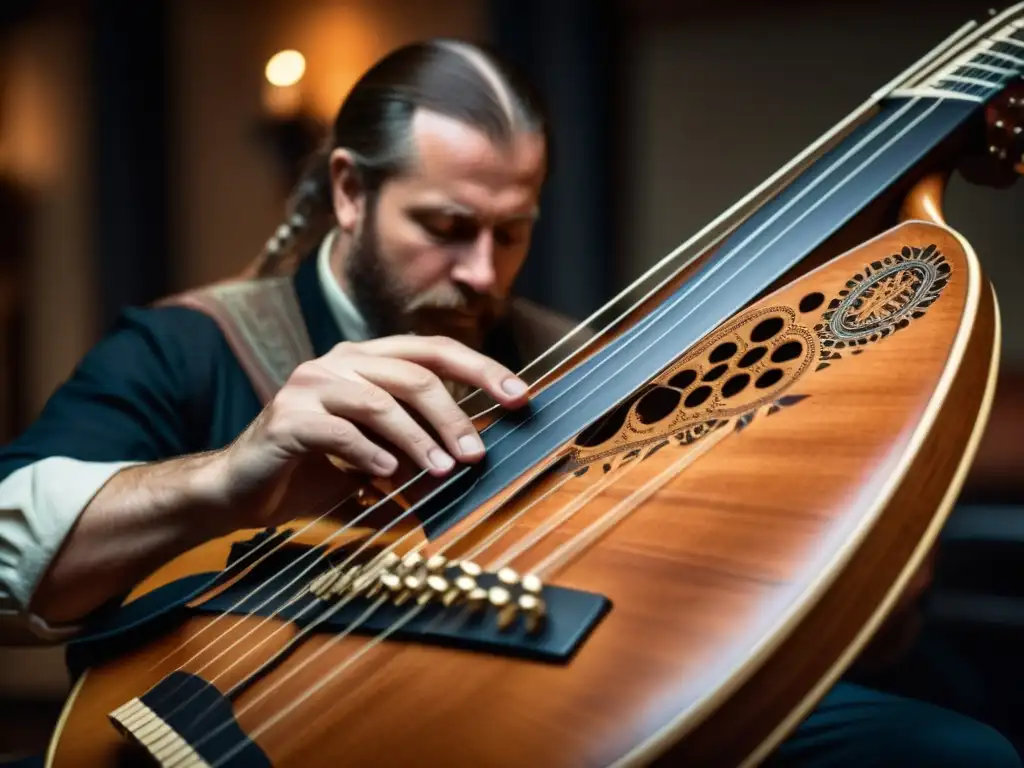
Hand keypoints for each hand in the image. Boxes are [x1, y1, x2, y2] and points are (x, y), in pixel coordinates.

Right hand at [211, 335, 529, 525]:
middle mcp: (339, 363)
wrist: (242, 489)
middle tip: (477, 454)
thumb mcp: (380, 456)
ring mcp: (310, 386)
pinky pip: (340, 432)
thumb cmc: (317, 470)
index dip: (481, 369)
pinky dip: (371, 454)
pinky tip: (387, 476)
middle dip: (454, 417)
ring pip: (381, 403)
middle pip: (415, 376)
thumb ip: (420, 448)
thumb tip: (477, 459)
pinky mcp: (286, 417)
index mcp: (366, 361)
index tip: (520, 397)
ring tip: (443, 472)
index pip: (434, 351)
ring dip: (419, 440)